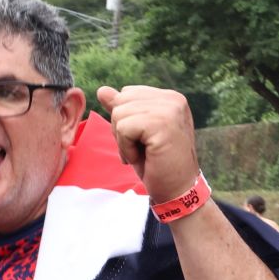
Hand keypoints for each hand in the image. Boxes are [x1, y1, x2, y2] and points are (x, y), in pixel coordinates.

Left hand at [95, 85, 200, 203]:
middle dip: (121, 129)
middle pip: (120, 102)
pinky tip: (145, 156)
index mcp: (168, 97)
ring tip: (144, 152)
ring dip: (124, 141)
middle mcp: (172, 99)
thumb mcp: (134, 133)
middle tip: (142, 148)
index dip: (125, 121)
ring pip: (119, 114)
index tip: (143, 139)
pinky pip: (123, 128)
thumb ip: (120, 109)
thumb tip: (102, 90)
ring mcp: (170, 109)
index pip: (126, 94)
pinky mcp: (163, 123)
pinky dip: (127, 147)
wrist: (176, 189)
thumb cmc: (156, 163)